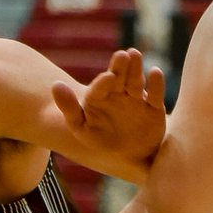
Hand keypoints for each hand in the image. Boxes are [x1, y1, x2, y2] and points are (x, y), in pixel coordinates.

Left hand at [53, 49, 165, 164]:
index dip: (104, 82)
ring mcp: (137, 99)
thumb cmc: (101, 142)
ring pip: (136, 81)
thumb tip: (55, 84)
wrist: (128, 158)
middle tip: (123, 54)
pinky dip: (157, 84)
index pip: (100, 87)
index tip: (108, 77)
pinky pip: (155, 94)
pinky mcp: (154, 107)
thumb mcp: (81, 128)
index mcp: (99, 97)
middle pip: (120, 77)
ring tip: (135, 54)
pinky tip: (156, 72)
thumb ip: (69, 108)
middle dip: (121, 67)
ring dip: (136, 68)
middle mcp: (118, 93)